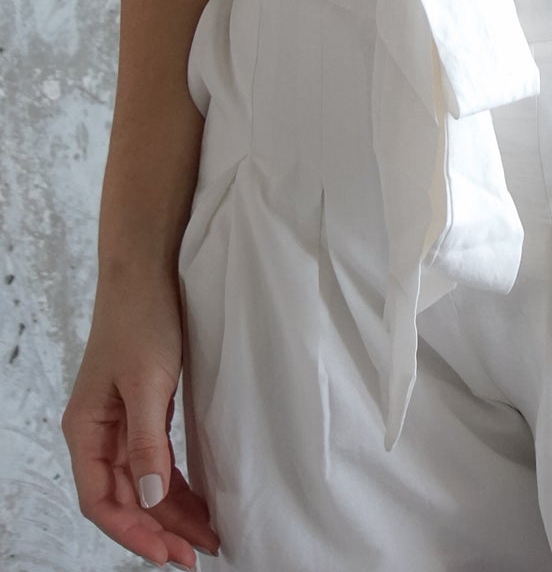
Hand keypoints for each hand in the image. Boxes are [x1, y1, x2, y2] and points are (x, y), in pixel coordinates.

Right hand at [61, 267, 220, 567]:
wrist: (147, 268)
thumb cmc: (142, 318)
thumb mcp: (148, 382)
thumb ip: (147, 442)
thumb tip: (151, 499)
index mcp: (86, 430)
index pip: (102, 501)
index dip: (133, 533)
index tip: (168, 554)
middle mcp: (98, 432)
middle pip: (124, 498)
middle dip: (159, 529)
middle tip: (197, 554)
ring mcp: (119, 421)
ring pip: (141, 483)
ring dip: (170, 511)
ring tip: (205, 536)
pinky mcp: (141, 408)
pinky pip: (154, 460)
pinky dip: (174, 483)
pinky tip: (197, 499)